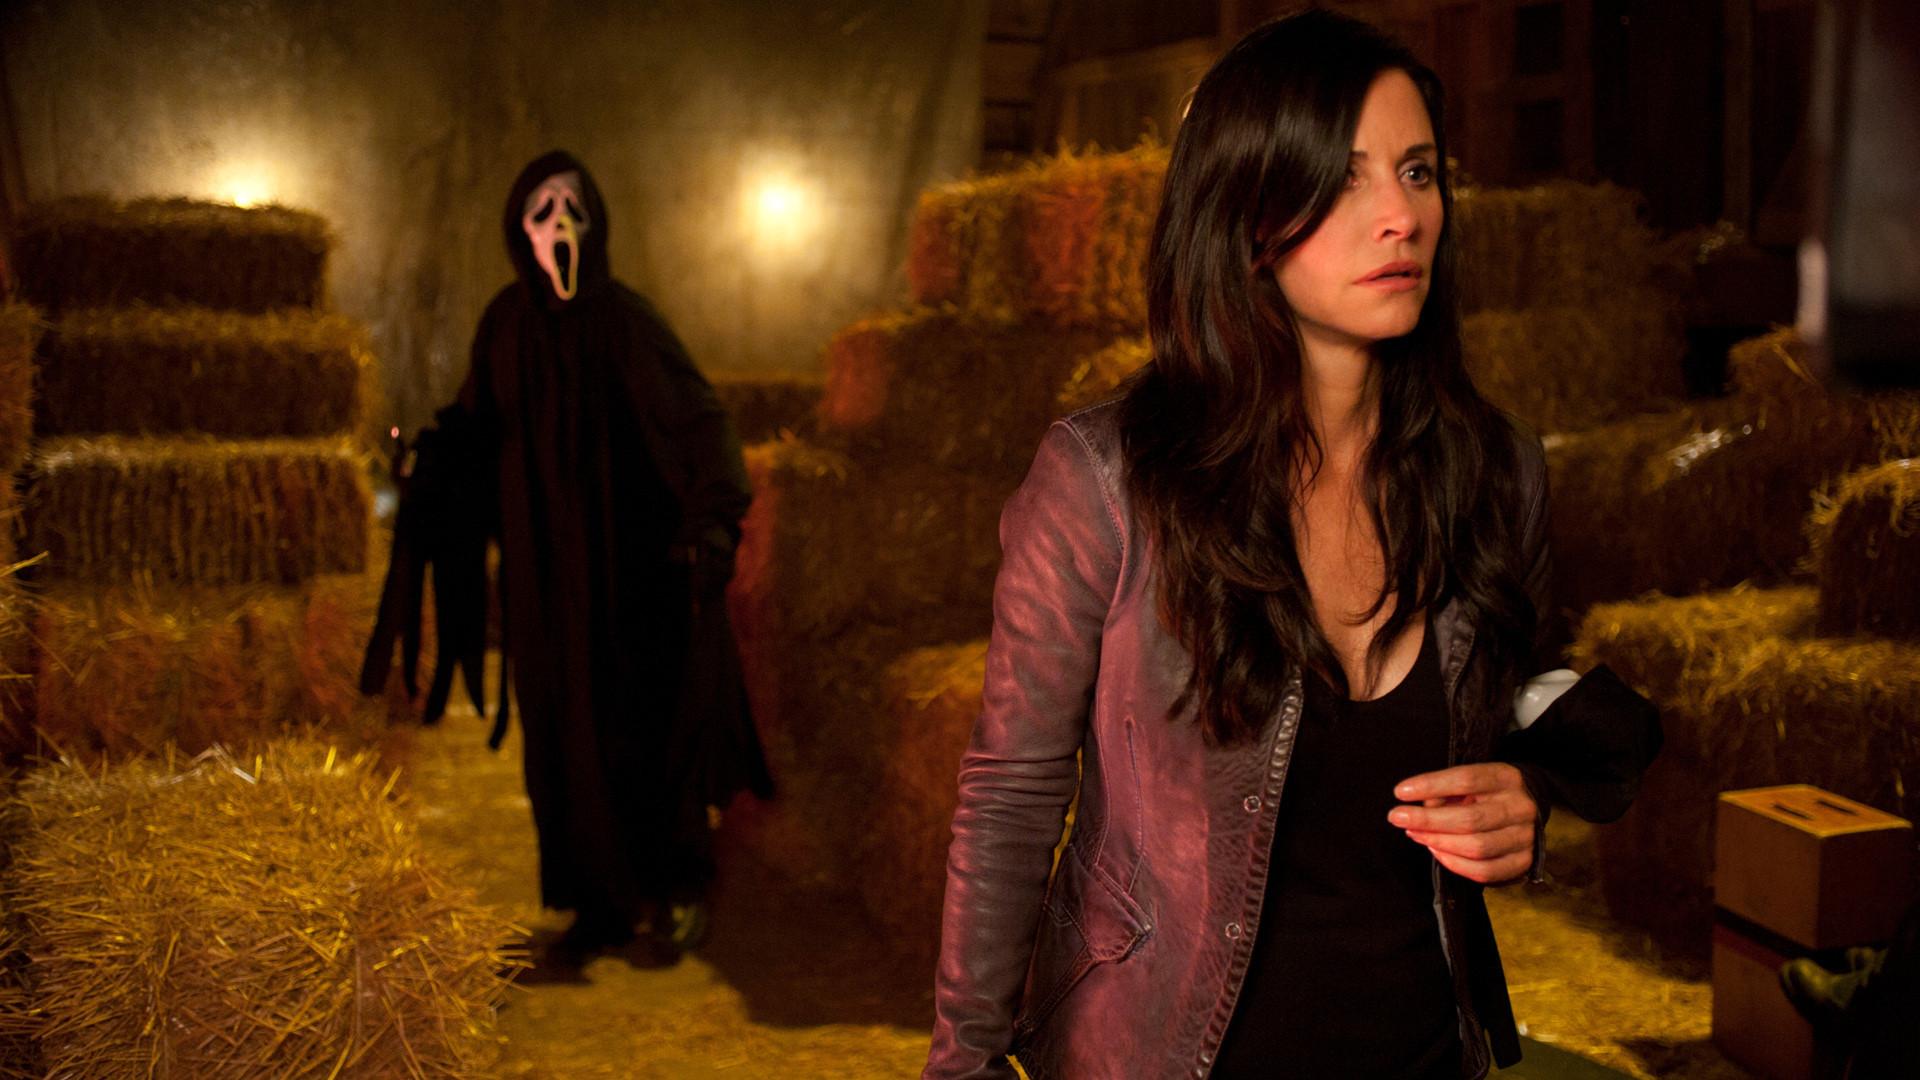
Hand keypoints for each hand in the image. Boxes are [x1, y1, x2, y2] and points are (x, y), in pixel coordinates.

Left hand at [1388, 763, 1536, 882]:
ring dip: (1438, 843)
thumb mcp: (1469, 782)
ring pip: (1476, 848)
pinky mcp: (1523, 862)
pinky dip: (1454, 864)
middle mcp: (1521, 807)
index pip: (1466, 779)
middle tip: (1397, 817)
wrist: (1527, 807)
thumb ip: (1446, 793)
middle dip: (1427, 821)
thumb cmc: (1486, 792)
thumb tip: (1421, 812)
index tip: (1400, 792)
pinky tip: (1436, 851)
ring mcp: (1526, 837)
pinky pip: (1485, 872)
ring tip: (1415, 834)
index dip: (1431, 785)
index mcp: (1506, 778)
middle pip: (1470, 819)